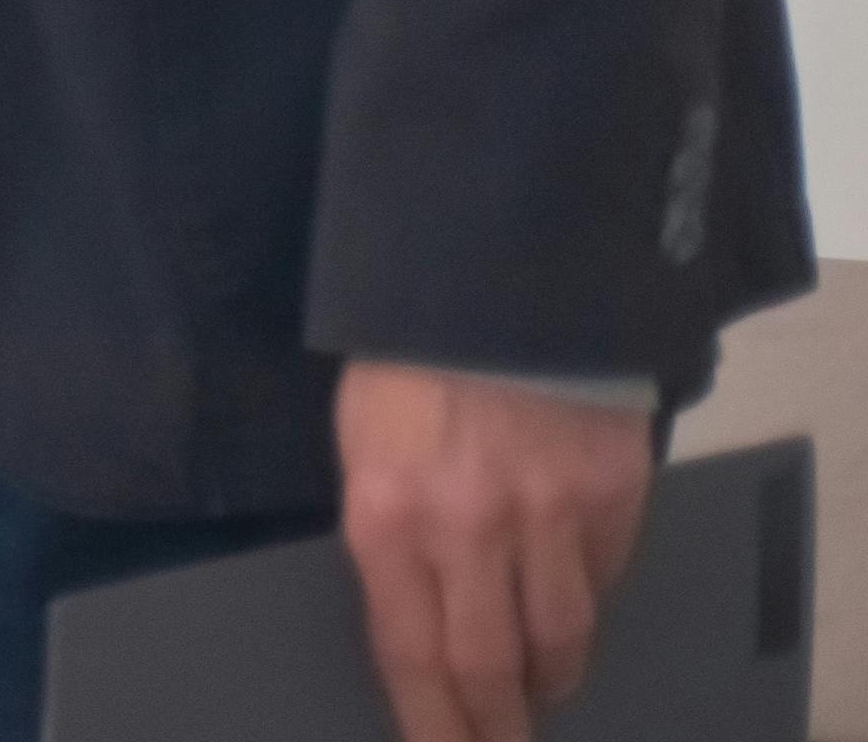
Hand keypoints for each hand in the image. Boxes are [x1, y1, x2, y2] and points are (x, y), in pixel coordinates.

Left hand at [337, 359, 655, 741]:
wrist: (493, 278)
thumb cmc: (408, 363)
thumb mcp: (362, 446)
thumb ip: (389, 532)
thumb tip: (414, 615)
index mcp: (388, 516)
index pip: (412, 655)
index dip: (431, 723)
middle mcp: (468, 528)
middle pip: (491, 665)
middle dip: (498, 724)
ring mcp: (548, 514)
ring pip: (561, 635)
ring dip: (552, 677)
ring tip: (542, 691)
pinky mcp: (612, 494)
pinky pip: (605, 578)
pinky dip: (588, 600)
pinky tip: (571, 601)